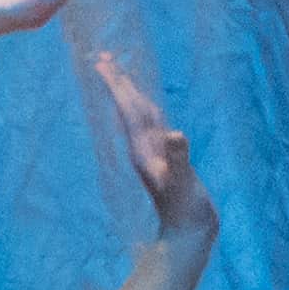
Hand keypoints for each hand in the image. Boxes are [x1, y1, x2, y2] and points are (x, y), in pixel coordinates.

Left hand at [84, 43, 211, 245]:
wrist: (187, 232)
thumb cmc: (186, 208)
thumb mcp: (183, 182)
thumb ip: (179, 158)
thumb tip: (174, 133)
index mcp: (144, 148)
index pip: (128, 109)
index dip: (117, 85)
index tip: (102, 63)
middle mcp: (143, 148)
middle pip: (127, 108)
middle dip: (116, 82)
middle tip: (101, 56)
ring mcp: (153, 153)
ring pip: (137, 116)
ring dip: (127, 94)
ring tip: (118, 74)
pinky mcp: (164, 160)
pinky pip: (151, 128)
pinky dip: (146, 113)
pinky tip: (148, 111)